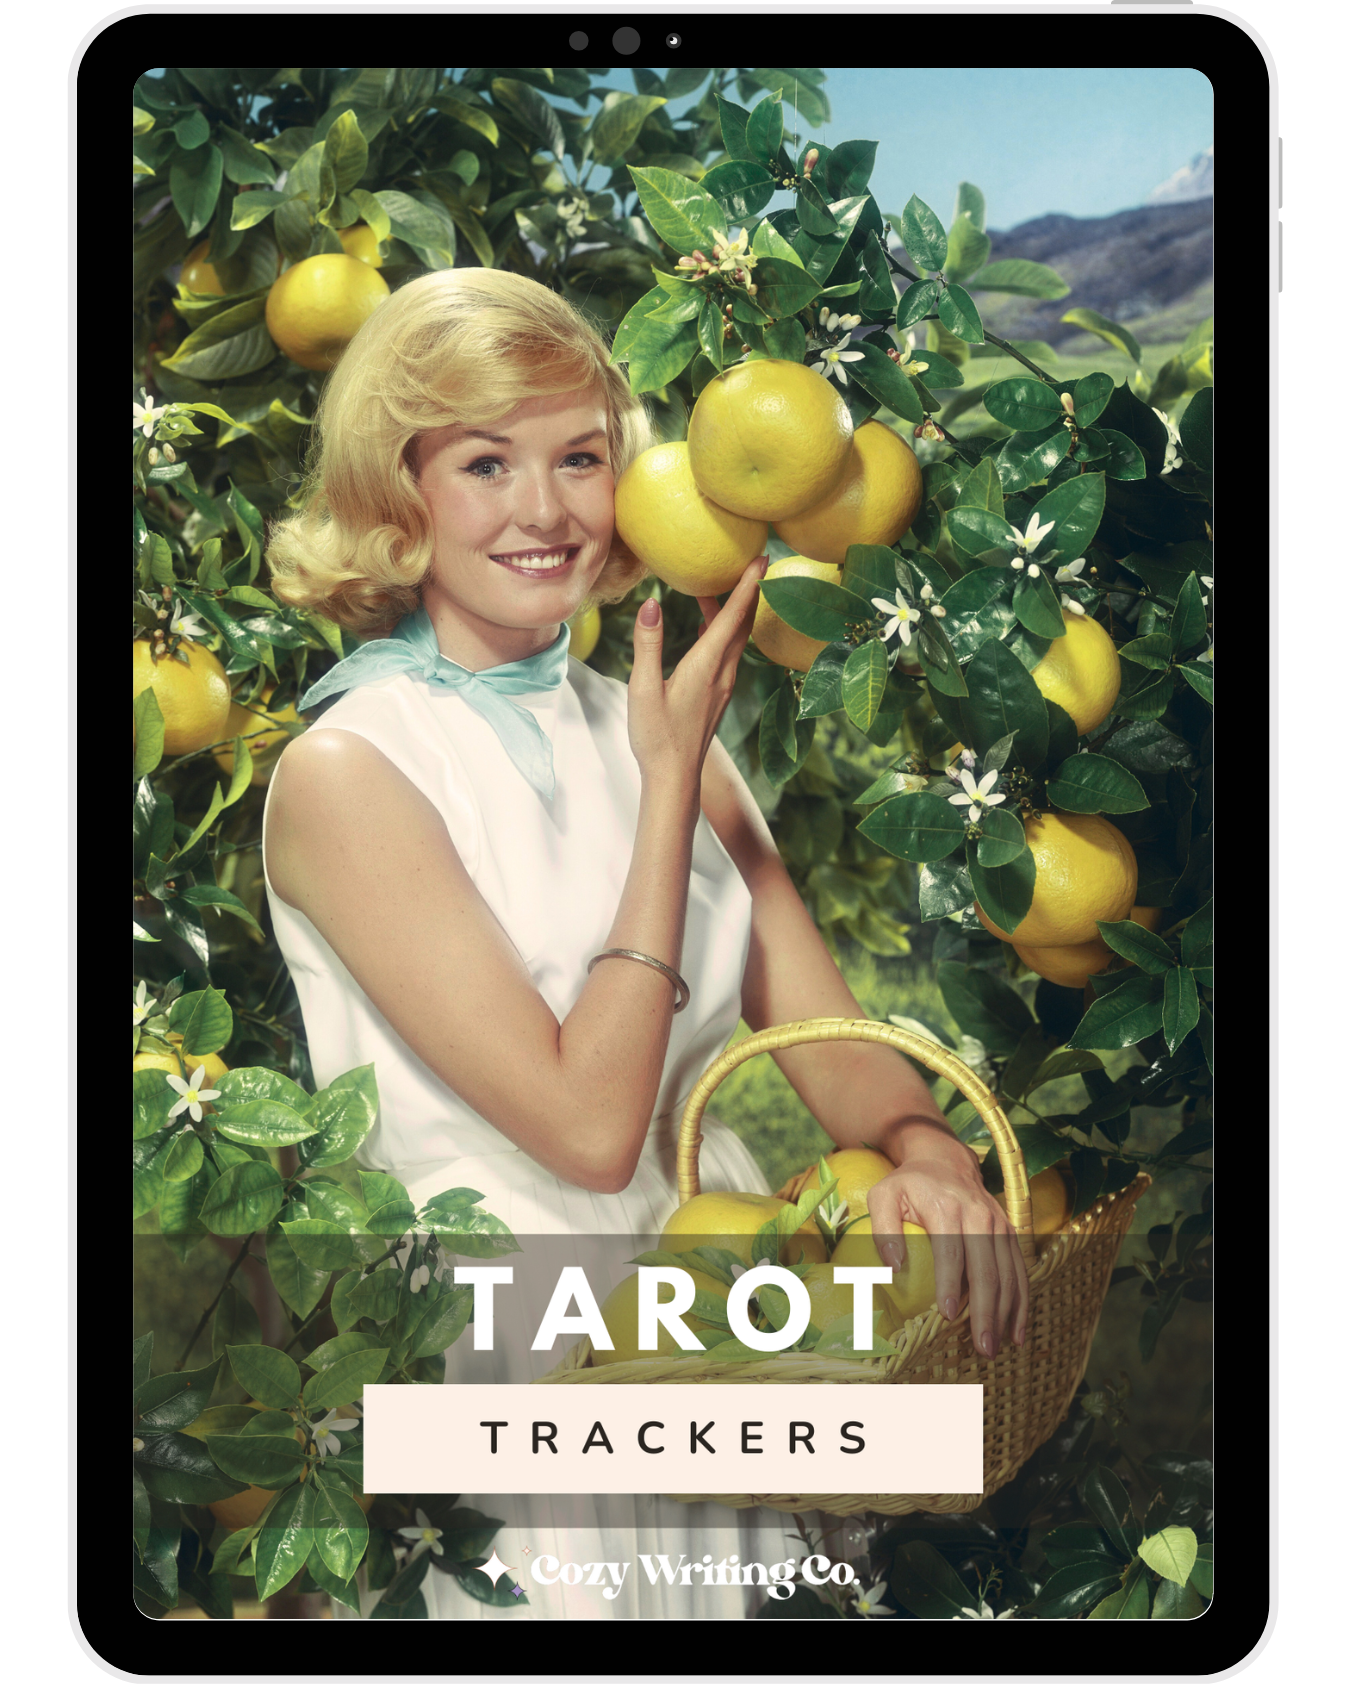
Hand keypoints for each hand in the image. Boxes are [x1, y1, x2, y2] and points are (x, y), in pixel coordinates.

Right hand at [626, 556, 766, 785]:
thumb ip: (647, 643)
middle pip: (744, 623)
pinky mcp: (719, 695)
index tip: (762, 557)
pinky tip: (707, 627)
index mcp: (707, 666)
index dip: (749, 584)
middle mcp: (724, 673)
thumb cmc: (656, 737)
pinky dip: (724, 631)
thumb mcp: (642, 688)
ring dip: (733, 611)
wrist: (675, 778)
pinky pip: (729, 653)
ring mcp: (724, 685)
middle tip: (749, 561)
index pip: (734, 616)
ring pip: (737, 639)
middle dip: (748, 590)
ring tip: (715, 589)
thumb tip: (651, 603)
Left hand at [865, 1136, 1030, 1358]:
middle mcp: (981, 1216)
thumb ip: (883, 1230)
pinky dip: (1021, 1302)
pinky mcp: (1010, 1233)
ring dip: (1005, 1314)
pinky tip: (1017, 1331)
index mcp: (948, 1207)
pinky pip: (1019, 1270)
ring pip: (1008, 1274)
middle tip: (980, 1347)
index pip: (952, 1250)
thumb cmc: (909, 1183)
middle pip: (987, 1269)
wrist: (945, 1160)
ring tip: (996, 1347)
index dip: (950, 1283)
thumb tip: (894, 1269)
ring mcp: (1000, 1224)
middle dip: (985, 1311)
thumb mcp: (884, 1195)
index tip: (946, 1314)